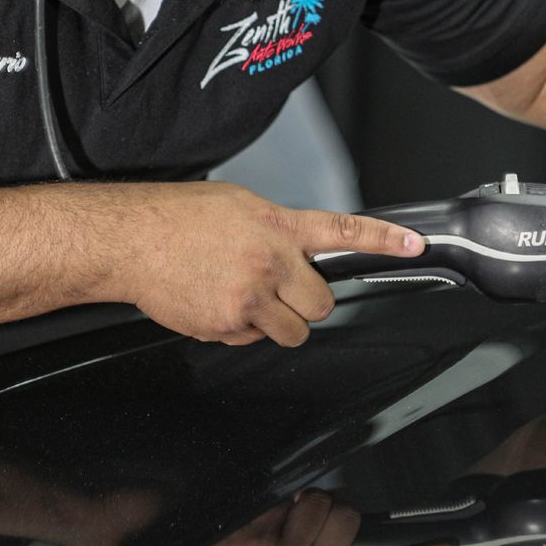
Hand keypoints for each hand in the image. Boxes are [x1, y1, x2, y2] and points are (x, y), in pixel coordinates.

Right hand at [109, 182, 421, 346]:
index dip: (384, 240)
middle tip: (280, 288)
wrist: (130, 240)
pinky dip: (241, 329)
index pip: (342, 231)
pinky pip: (252, 340)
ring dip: (279, 322)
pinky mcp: (226, 326)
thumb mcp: (238, 205)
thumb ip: (276, 228)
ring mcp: (249, 299)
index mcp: (276, 226)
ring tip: (246, 297)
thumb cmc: (177, 217)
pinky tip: (217, 302)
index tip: (415, 244)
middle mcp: (269, 263)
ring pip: (292, 332)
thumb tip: (296, 249)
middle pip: (321, 304)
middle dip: (306, 302)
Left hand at [155, 491, 453, 545]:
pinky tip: (253, 530)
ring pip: (320, 501)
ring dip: (299, 501)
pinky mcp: (271, 543)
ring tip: (272, 526)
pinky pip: (289, 502)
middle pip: (350, 511)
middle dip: (328, 505)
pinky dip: (274, 506)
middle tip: (297, 522)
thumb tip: (334, 511)